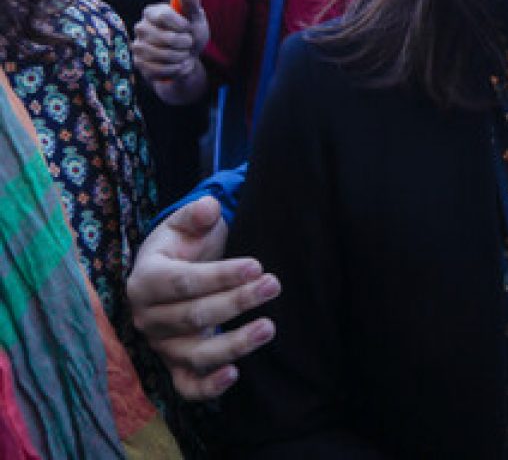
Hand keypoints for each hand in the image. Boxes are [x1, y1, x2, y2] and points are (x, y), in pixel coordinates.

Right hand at [127, 196, 280, 400]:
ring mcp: (161, 346)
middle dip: (237, 302)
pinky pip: (187, 386)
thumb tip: (209, 207)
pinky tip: (235, 375)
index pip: (184, 282)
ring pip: (195, 354)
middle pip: (194, 316)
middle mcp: (148, 318)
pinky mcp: (174, 366)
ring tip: (269, 327)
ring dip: (234, 344)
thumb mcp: (185, 223)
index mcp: (145, 280)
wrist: (172, 269)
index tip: (256, 265)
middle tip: (273, 285)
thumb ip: (196, 214)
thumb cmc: (183, 244)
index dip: (220, 276)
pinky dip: (208, 388)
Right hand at [134, 0, 209, 81]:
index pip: (163, 16)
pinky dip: (175, 69)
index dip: (181, 25)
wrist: (187, 58)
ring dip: (181, 57)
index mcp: (152, 12)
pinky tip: (179, 64)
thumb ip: (192, 2)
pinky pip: (159, 70)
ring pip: (163, 55)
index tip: (189, 28)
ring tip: (185, 54)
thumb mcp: (196, 18)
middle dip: (185, 43)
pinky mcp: (139, 64)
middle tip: (189, 42)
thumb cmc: (191, 33)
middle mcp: (141, 27)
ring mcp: (137, 46)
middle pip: (165, 38)